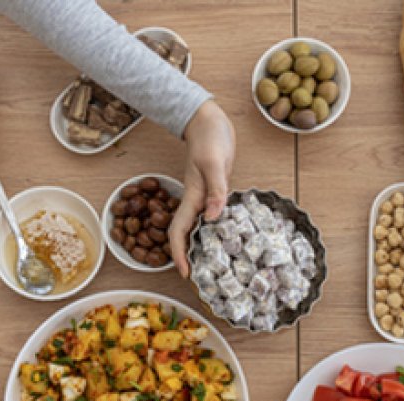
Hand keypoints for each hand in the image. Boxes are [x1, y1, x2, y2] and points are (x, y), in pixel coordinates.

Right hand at [171, 100, 235, 276]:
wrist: (208, 120)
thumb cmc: (210, 137)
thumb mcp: (214, 163)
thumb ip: (216, 190)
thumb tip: (214, 217)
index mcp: (193, 196)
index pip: (179, 231)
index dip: (178, 254)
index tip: (185, 273)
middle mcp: (196, 199)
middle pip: (185, 234)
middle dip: (188, 257)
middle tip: (199, 278)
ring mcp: (203, 196)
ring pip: (197, 227)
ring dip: (200, 245)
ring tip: (211, 264)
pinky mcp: (212, 190)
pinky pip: (210, 216)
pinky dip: (213, 229)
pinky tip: (225, 236)